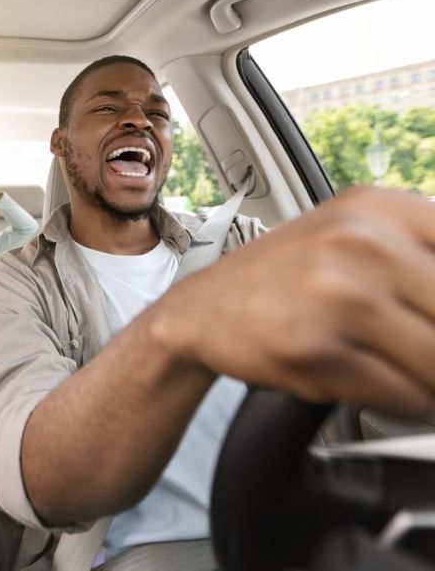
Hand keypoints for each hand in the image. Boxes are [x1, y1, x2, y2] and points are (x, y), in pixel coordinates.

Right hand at [160, 186, 434, 417]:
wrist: (201, 310)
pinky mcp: (313, 349)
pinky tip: (373, 384)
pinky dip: (402, 404)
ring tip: (400, 371)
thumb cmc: (285, 278)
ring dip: (429, 383)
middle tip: (420, 355)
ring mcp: (335, 295)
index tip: (431, 322)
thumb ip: (423, 256)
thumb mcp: (356, 235)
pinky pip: (401, 396)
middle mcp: (360, 243)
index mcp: (382, 208)